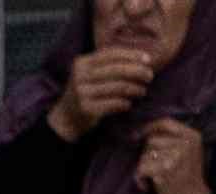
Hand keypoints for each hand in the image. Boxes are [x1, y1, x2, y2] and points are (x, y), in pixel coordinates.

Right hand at [56, 10, 167, 133]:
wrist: (65, 118)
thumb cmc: (86, 92)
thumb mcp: (91, 74)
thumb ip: (108, 64)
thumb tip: (142, 58)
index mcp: (82, 63)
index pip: (111, 54)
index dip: (131, 55)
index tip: (148, 59)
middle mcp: (80, 76)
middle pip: (116, 70)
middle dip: (136, 71)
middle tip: (149, 75)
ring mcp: (82, 93)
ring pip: (116, 87)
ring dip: (134, 88)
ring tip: (142, 90)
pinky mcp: (86, 109)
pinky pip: (112, 104)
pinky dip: (124, 103)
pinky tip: (128, 104)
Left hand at [138, 112, 211, 193]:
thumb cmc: (185, 177)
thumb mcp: (187, 152)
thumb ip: (173, 139)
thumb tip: (141, 131)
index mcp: (192, 136)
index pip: (165, 122)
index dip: (149, 127)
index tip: (137, 135)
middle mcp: (186, 143)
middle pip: (151, 139)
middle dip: (146, 154)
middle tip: (154, 168)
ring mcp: (176, 155)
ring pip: (144, 154)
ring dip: (143, 168)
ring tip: (153, 178)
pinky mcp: (165, 169)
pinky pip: (141, 168)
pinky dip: (139, 179)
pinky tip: (148, 186)